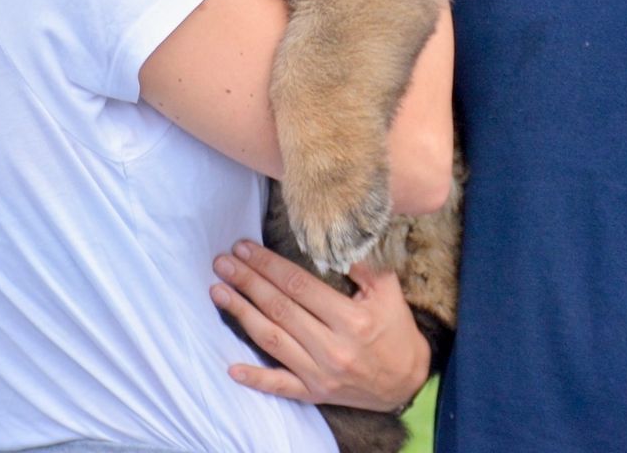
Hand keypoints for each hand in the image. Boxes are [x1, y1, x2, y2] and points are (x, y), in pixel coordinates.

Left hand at [211, 239, 428, 411]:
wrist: (407, 381)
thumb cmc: (396, 329)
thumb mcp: (388, 291)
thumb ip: (363, 263)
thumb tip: (335, 233)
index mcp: (351, 319)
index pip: (299, 285)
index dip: (269, 265)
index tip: (245, 248)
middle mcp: (332, 347)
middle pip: (280, 309)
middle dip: (248, 282)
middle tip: (223, 262)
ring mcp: (320, 374)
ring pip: (272, 340)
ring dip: (241, 314)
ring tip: (218, 292)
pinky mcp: (314, 393)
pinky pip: (279, 386)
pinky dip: (255, 378)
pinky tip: (231, 367)